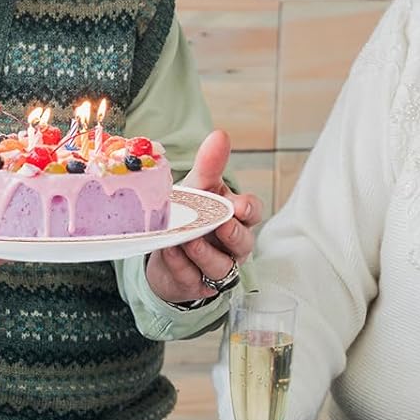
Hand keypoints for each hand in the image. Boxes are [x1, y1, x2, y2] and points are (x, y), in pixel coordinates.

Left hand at [145, 129, 262, 304]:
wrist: (165, 248)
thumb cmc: (191, 213)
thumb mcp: (198, 188)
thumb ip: (210, 165)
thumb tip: (220, 134)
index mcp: (237, 217)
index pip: (254, 213)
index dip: (249, 209)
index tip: (240, 205)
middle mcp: (233, 245)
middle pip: (243, 243)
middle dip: (233, 234)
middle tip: (221, 224)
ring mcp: (216, 267)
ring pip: (220, 266)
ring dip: (204, 252)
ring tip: (187, 239)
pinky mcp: (196, 284)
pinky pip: (192, 277)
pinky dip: (181, 264)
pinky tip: (170, 250)